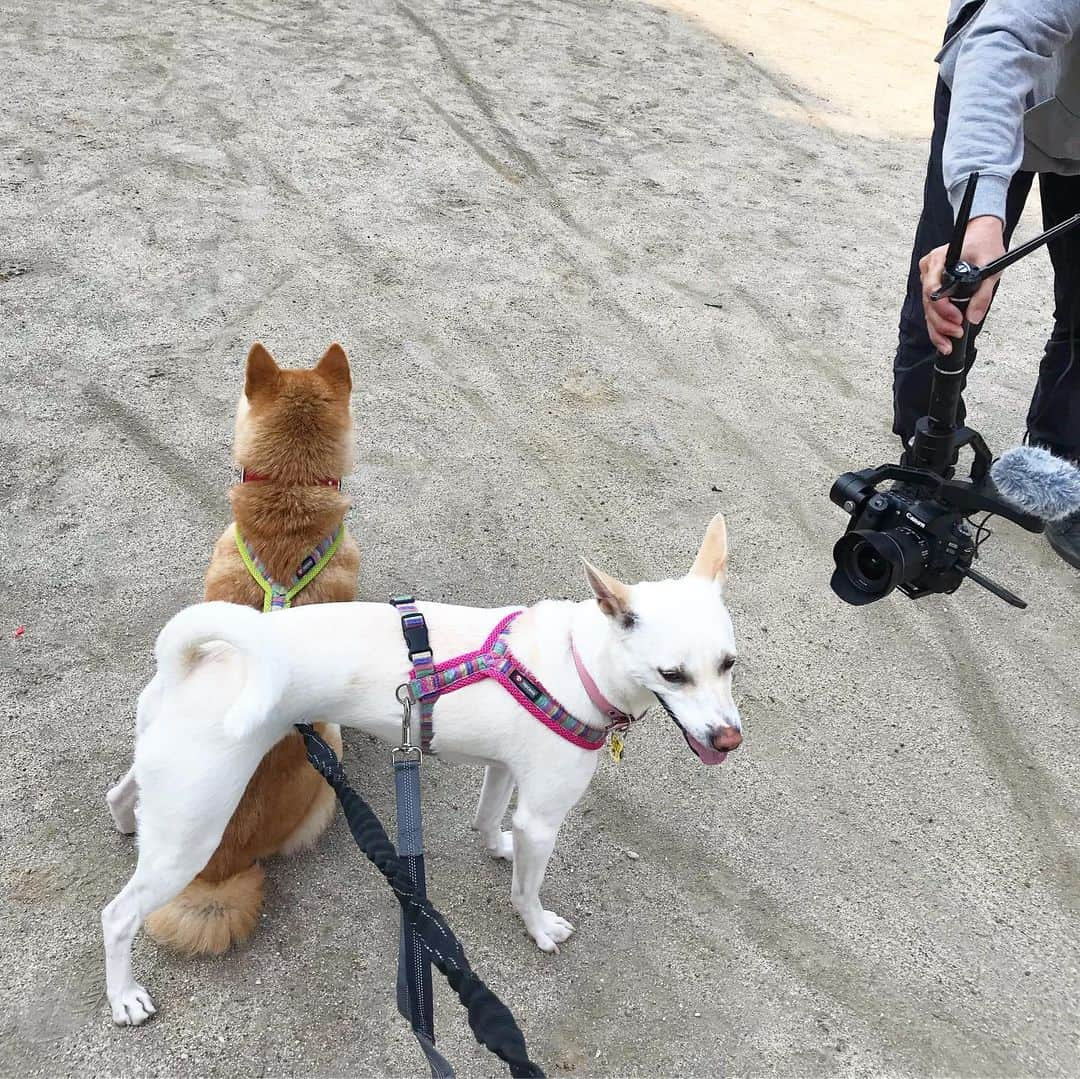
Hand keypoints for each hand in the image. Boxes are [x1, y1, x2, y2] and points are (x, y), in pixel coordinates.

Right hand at [918, 215, 1005, 354]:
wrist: (981, 234)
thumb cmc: (985, 245)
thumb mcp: (991, 267)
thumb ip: (982, 294)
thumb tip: (973, 318)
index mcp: (939, 259)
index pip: (932, 288)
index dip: (943, 308)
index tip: (957, 319)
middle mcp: (929, 270)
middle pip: (928, 303)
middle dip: (941, 323)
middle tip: (957, 333)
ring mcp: (927, 279)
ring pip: (927, 310)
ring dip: (937, 329)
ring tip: (948, 344)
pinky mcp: (931, 288)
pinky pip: (930, 309)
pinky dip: (936, 325)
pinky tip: (943, 339)